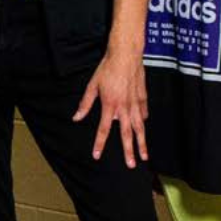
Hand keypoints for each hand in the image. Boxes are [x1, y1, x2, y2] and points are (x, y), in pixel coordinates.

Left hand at [73, 48, 146, 167]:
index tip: (97, 156)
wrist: (126, 55)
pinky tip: (143, 128)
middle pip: (127, 134)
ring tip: (144, 156)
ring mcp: (136, 103)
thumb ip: (85, 104)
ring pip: (140, 128)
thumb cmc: (107, 69)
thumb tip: (76, 118)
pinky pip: (143, 113)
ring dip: (142, 143)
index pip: (104, 130)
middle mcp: (124, 108)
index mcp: (110, 105)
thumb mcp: (92, 86)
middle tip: (130, 165)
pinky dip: (143, 122)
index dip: (100, 144)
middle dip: (128, 151)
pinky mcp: (143, 97)